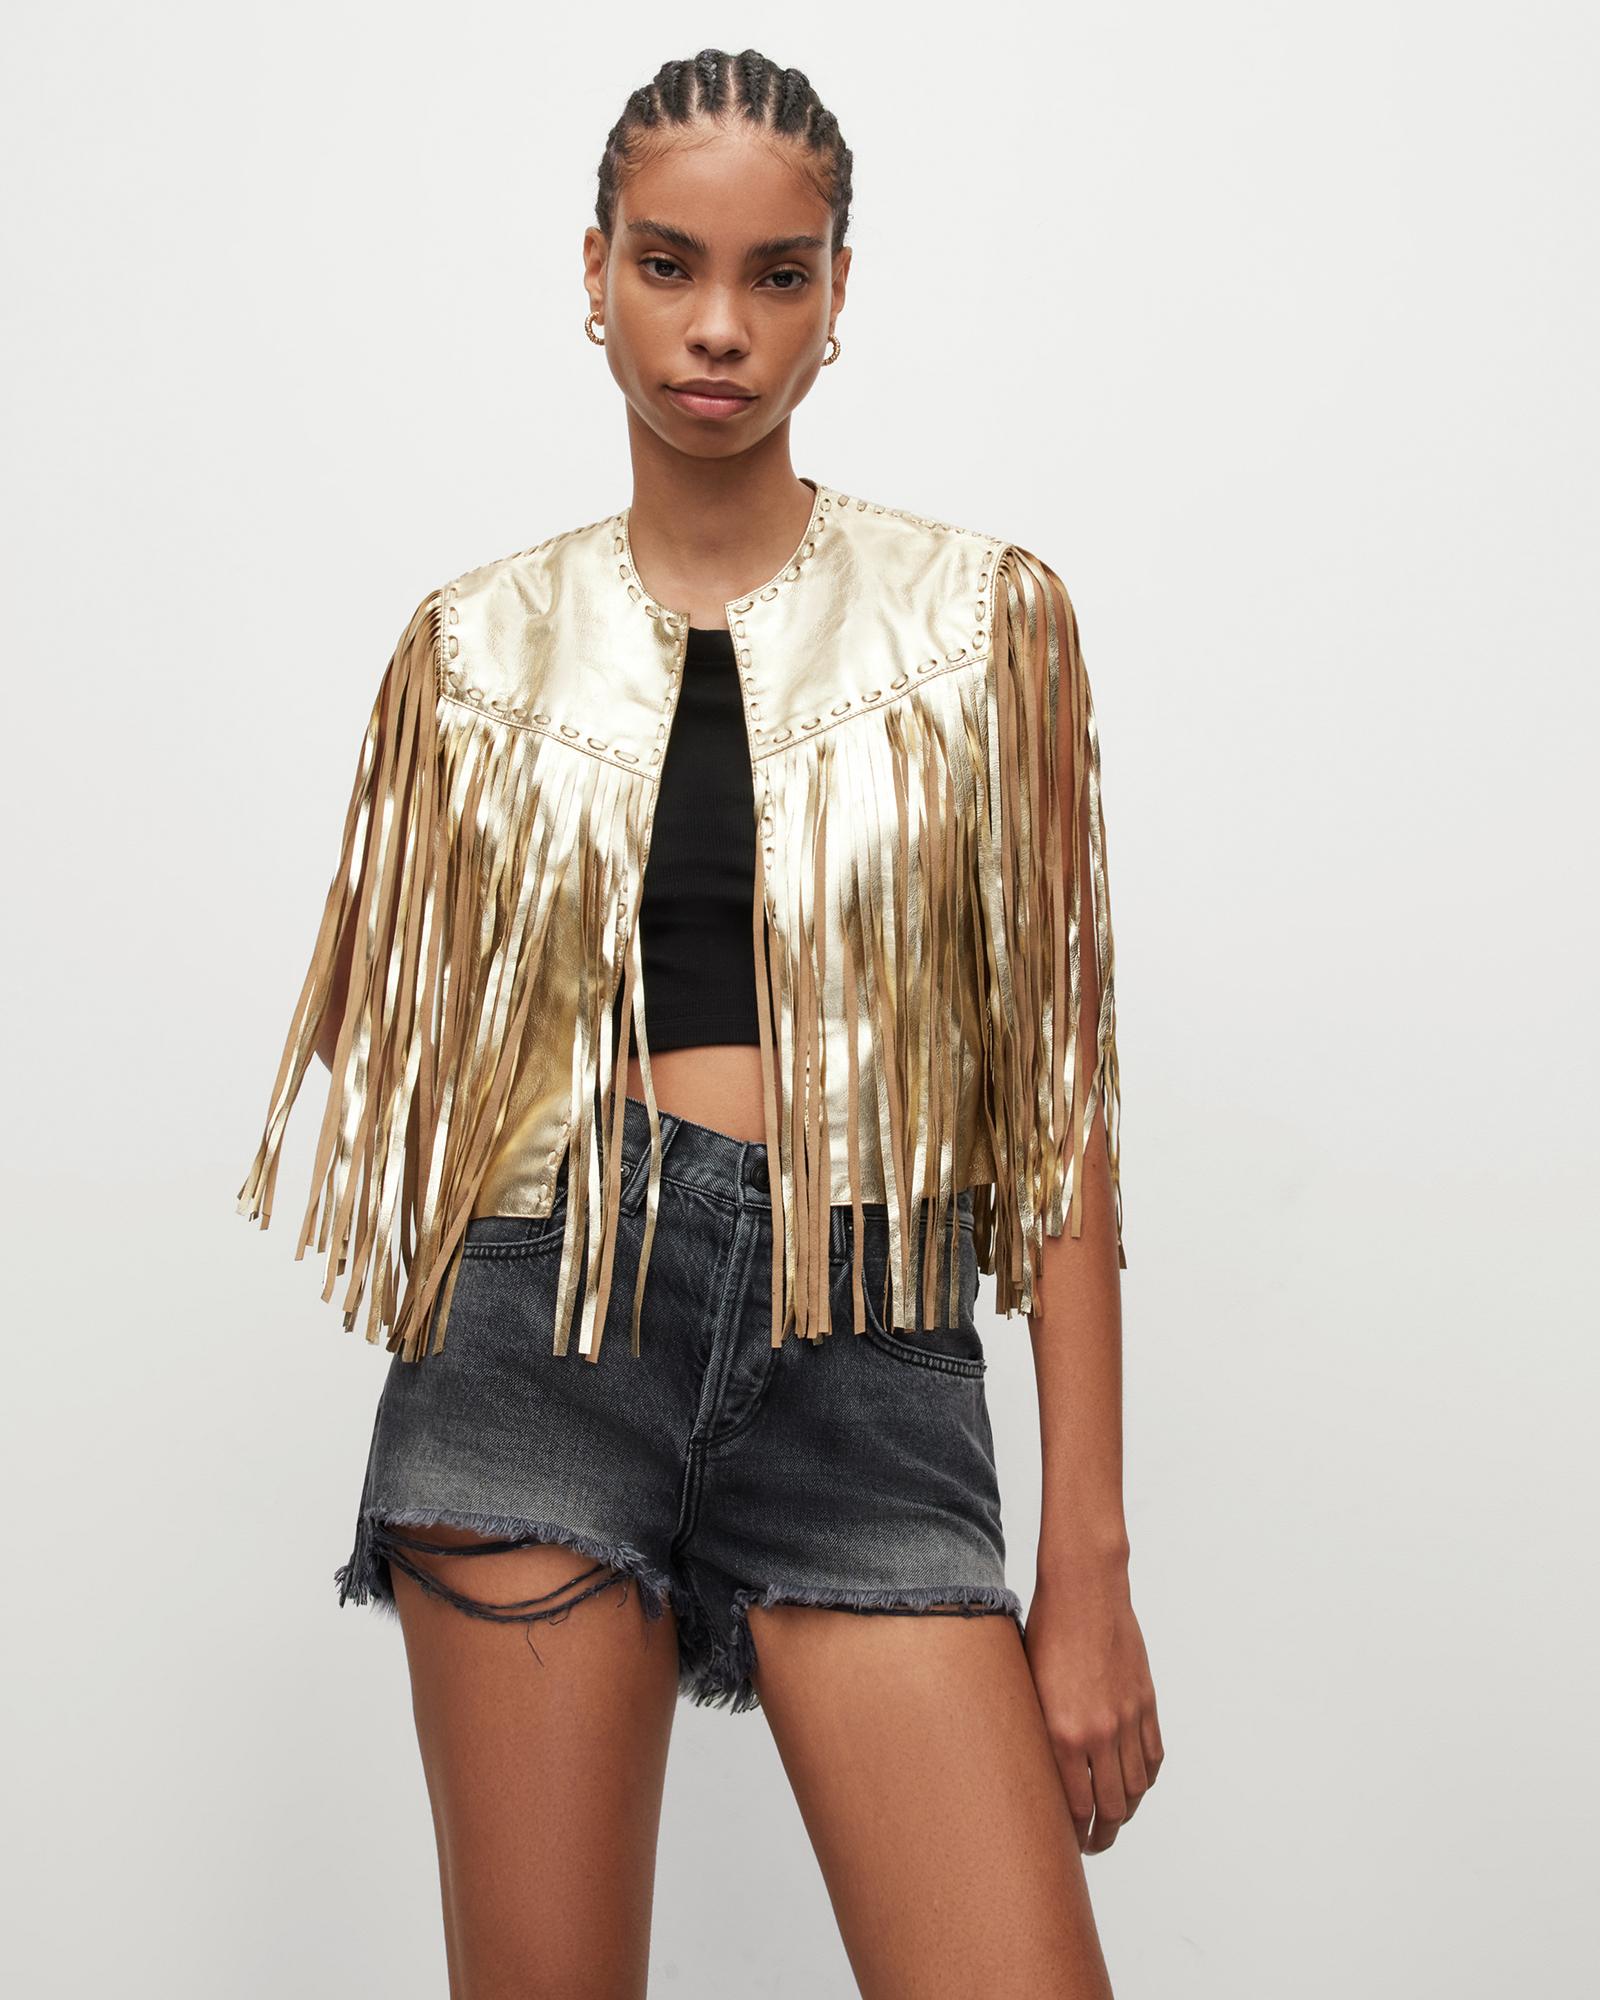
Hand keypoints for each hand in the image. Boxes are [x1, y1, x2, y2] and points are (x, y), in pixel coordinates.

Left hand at [1023, 1561, 1162, 1852]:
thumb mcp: (1027, 1685)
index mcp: (1061, 1732)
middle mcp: (1098, 1732)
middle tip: (1092, 1844)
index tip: (1065, 1843)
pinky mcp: (1146, 1703)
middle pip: (1109, 1808)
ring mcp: (1127, 1718)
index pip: (1072, 1807)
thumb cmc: (1045, 1631)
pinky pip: (1153, 1758)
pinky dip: (1146, 1779)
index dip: (1072, 1834)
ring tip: (1113, 1821)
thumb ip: (1035, 1731)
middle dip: (1102, 1835)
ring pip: (1136, 1789)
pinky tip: (1135, 1786)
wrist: (1084, 1589)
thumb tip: (1033, 1770)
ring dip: (1126, 1812)